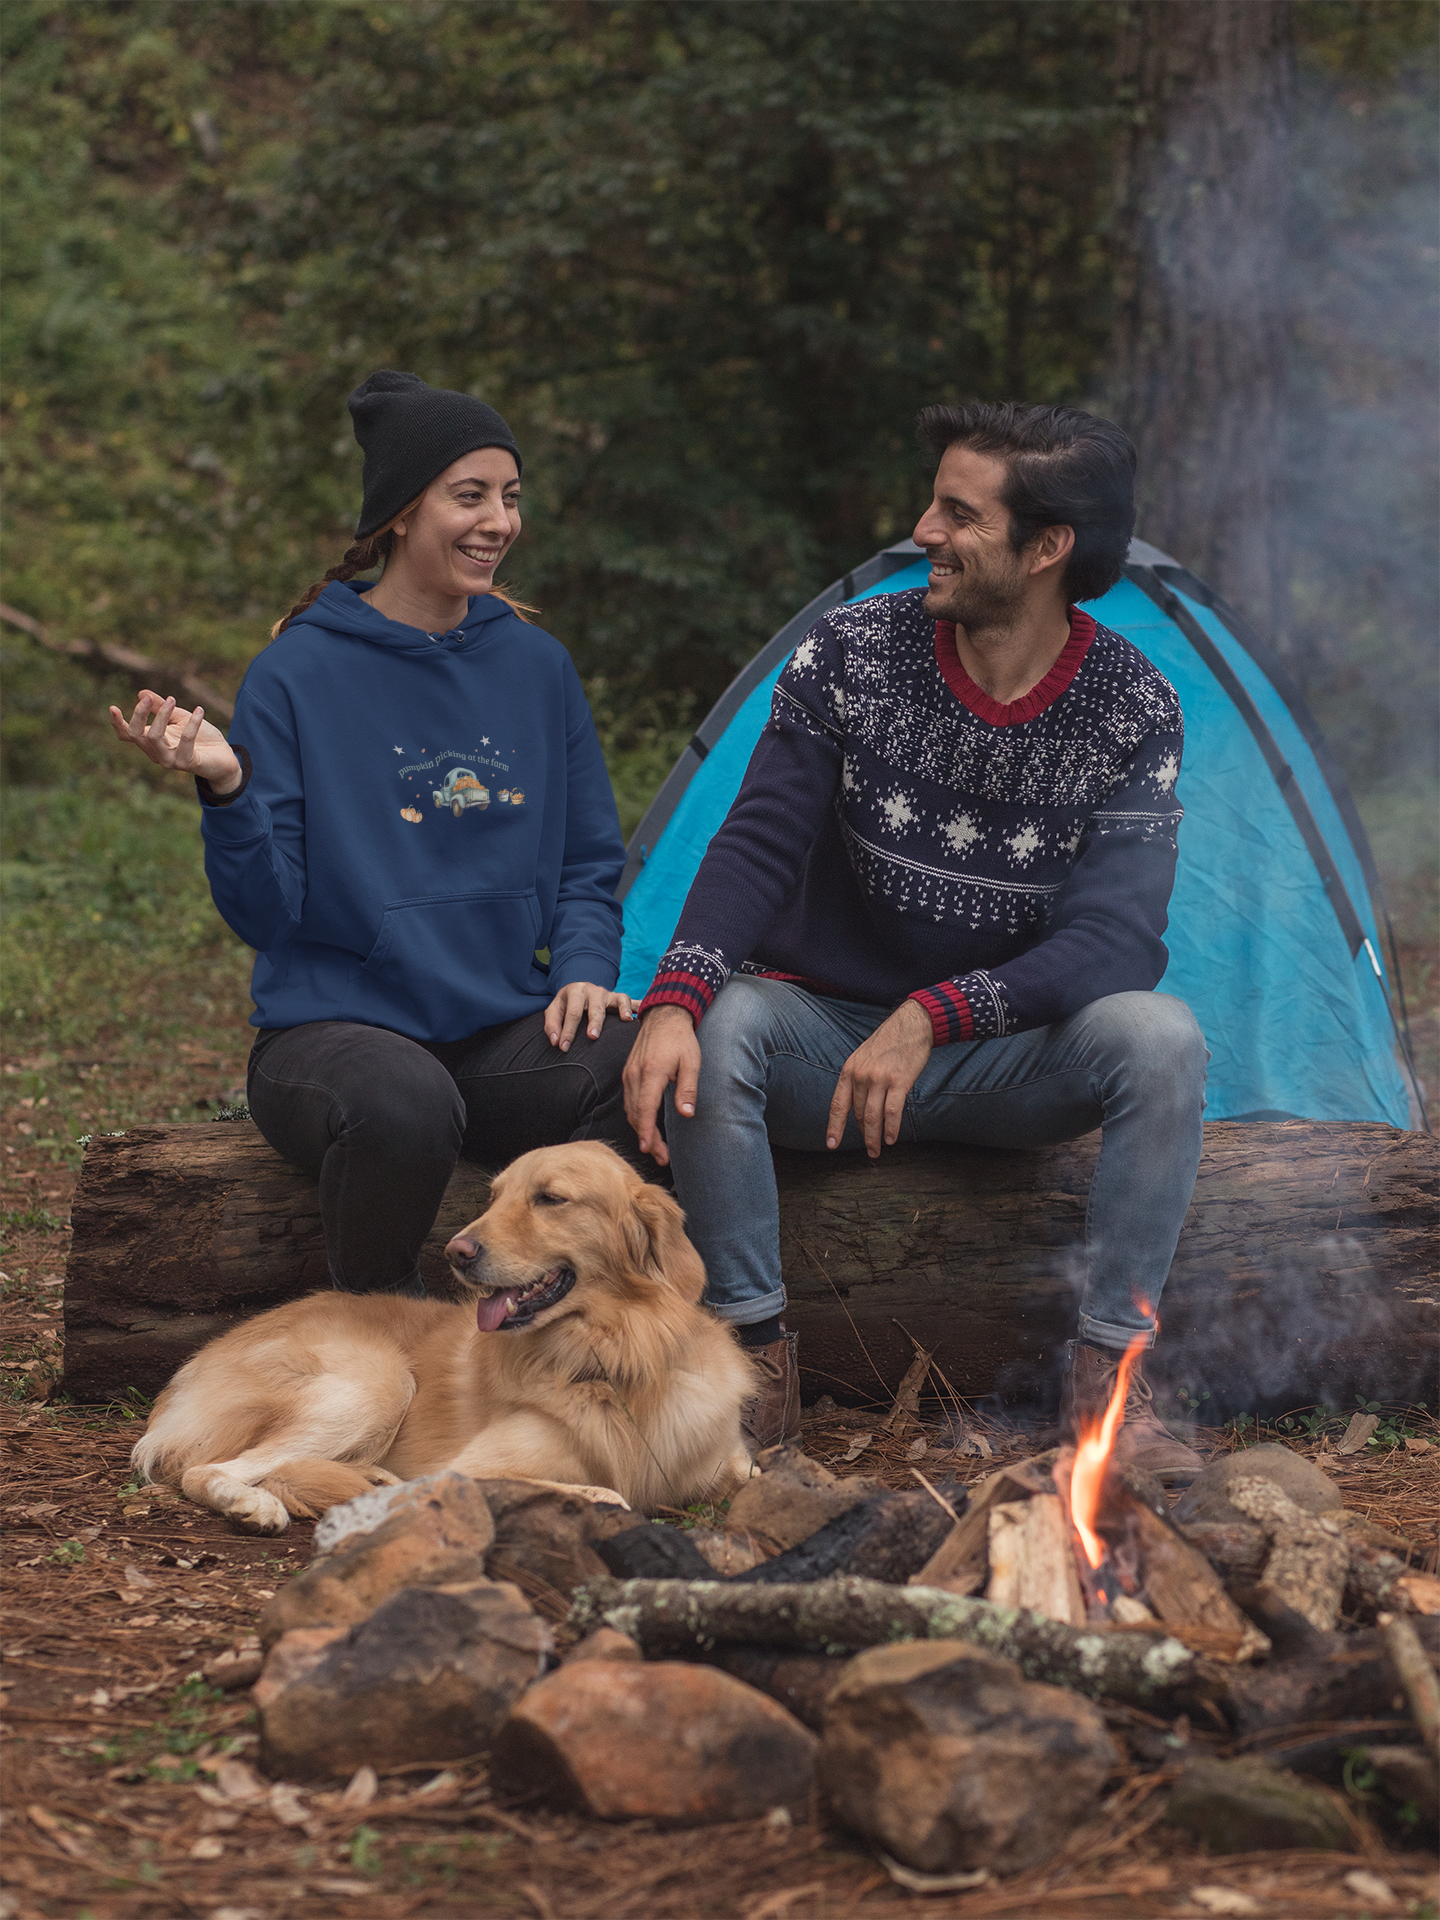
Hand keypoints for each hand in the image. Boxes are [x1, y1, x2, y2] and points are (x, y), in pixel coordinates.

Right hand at [108, 690, 242, 790]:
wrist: (224, 757)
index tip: (113, 707)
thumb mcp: (180, 717)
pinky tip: (199, 710)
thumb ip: (162, 707)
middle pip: (136, 734)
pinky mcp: (187, 763)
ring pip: (154, 738)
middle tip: (150, 698)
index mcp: (151, 741)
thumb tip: (142, 693)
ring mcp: (170, 760)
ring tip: (173, 700)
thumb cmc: (201, 737)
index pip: (127, 735)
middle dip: (139, 714)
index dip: (117, 723)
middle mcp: (156, 752)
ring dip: (161, 716)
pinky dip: (192, 723)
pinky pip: (185, 742)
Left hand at [544, 982, 633, 1050]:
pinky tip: (643, 1015)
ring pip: (618, 999)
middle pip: (596, 1008)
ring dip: (623, 1009)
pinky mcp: (619, 998)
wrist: (578, 989)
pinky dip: (638, 1006)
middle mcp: (594, 991)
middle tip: (593, 1036)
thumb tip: (556, 1042)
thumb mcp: (554, 1010)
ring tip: (626, 1020)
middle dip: (595, 1022)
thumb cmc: (566, 1004)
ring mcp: (608, 994)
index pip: (572, 1013)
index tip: (564, 1047)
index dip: (568, 1031)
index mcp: (576, 991)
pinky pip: (631, 1000)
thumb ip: (552, 1025)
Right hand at [622, 1005, 699, 1166]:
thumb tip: (686, 1114)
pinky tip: (646, 1125)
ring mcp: (629, 1074)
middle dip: (647, 1138)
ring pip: (629, 1109)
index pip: (645, 1109)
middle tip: (661, 1156)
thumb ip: (687, 1089)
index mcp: (651, 1073)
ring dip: (640, 1129)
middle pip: (635, 1114)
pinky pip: (628, 1100)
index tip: (650, 1150)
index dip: (646, 1132)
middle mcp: (635, 1075)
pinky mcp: (628, 1073)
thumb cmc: (680, 1039)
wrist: (664, 1015)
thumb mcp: (691, 1062)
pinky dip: (635, 1116)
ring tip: (656, 1147)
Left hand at [826, 998, 933, 1157]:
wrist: (911, 1025)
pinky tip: (891, 1138)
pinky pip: (892, 1111)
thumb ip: (857, 1082)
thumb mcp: (862, 1058)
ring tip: (877, 1150)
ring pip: (873, 1116)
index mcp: (849, 1071)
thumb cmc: (888, 1043)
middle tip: (869, 1150)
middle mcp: (861, 1076)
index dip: (834, 1126)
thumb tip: (856, 1110)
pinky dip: (891, 1128)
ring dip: (875, 1137)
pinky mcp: (899, 1081)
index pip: (838, 1104)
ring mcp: (879, 1079)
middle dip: (863, 1135)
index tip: (831, 1144)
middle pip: (858, 1114)